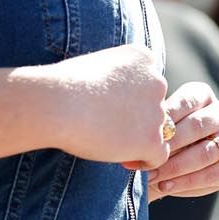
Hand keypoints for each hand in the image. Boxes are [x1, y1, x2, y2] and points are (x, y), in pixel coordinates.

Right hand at [43, 44, 170, 169]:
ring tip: (112, 145)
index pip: (147, 81)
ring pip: (157, 130)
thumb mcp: (95, 65)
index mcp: (143, 58)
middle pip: (154, 106)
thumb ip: (114, 77)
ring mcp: (156, 111)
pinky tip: (126, 161)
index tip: (109, 108)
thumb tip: (114, 97)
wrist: (58, 104)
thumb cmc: (64, 85)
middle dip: (137, 119)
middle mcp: (157, 81)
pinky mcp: (152, 139)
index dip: (131, 99)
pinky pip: (160, 154)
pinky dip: (146, 160)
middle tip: (109, 129)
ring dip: (140, 139)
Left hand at [145, 82, 218, 198]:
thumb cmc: (155, 138)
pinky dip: (186, 182)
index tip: (140, 134)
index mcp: (202, 94)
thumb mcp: (153, 126)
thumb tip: (136, 132)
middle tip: (144, 158)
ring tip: (150, 175)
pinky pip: (212, 175)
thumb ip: (151, 125)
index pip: (185, 101)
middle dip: (168, 145)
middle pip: (197, 127)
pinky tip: (165, 185)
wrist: (168, 165)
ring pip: (205, 153)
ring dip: (175, 167)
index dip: (163, 119)